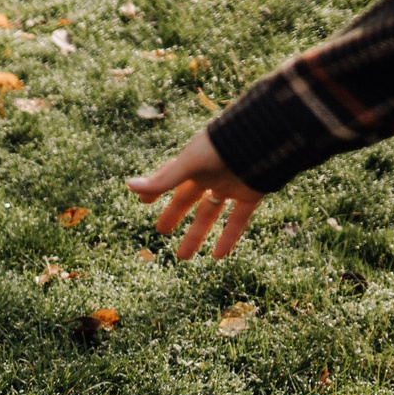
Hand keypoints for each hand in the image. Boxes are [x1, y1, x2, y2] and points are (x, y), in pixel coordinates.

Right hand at [128, 126, 263, 259]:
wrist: (265, 138)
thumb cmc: (222, 146)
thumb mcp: (188, 165)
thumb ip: (162, 180)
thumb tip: (128, 186)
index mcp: (193, 163)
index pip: (169, 178)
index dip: (155, 190)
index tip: (143, 202)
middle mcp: (210, 175)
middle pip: (187, 199)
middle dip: (174, 214)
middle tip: (161, 231)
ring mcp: (230, 185)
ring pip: (209, 214)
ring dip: (196, 235)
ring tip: (183, 257)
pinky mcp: (251, 194)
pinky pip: (238, 221)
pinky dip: (228, 239)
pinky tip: (218, 257)